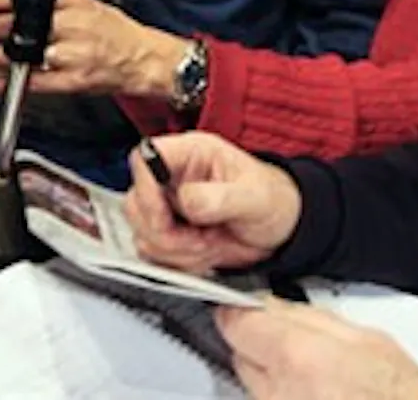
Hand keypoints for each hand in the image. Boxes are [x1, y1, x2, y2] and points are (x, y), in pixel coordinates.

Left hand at [0, 0, 188, 97]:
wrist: (146, 59)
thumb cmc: (119, 34)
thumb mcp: (90, 4)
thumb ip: (57, 3)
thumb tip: (18, 3)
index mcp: (74, 2)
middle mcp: (72, 26)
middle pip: (19, 24)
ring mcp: (71, 55)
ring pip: (22, 54)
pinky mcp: (72, 81)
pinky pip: (33, 83)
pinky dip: (7, 85)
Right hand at [122, 131, 301, 273]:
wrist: (281, 228)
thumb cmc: (272, 199)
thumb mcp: (254, 196)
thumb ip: (221, 198)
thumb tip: (189, 201)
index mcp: (191, 153)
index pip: (145, 157)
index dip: (146, 187)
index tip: (166, 216)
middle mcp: (174, 178)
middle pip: (136, 202)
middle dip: (165, 232)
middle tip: (198, 240)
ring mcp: (169, 206)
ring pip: (142, 232)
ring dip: (174, 250)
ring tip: (207, 246)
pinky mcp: (171, 233)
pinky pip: (154, 253)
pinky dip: (178, 262)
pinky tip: (203, 254)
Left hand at [218, 298, 417, 399]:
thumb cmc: (403, 398)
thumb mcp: (366, 340)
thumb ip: (309, 318)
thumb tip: (273, 305)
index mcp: (297, 358)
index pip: (236, 324)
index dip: (240, 311)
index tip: (246, 308)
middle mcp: (279, 395)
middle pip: (240, 356)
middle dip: (259, 345)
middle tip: (297, 346)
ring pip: (254, 386)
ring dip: (273, 376)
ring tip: (316, 378)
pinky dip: (285, 397)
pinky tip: (317, 396)